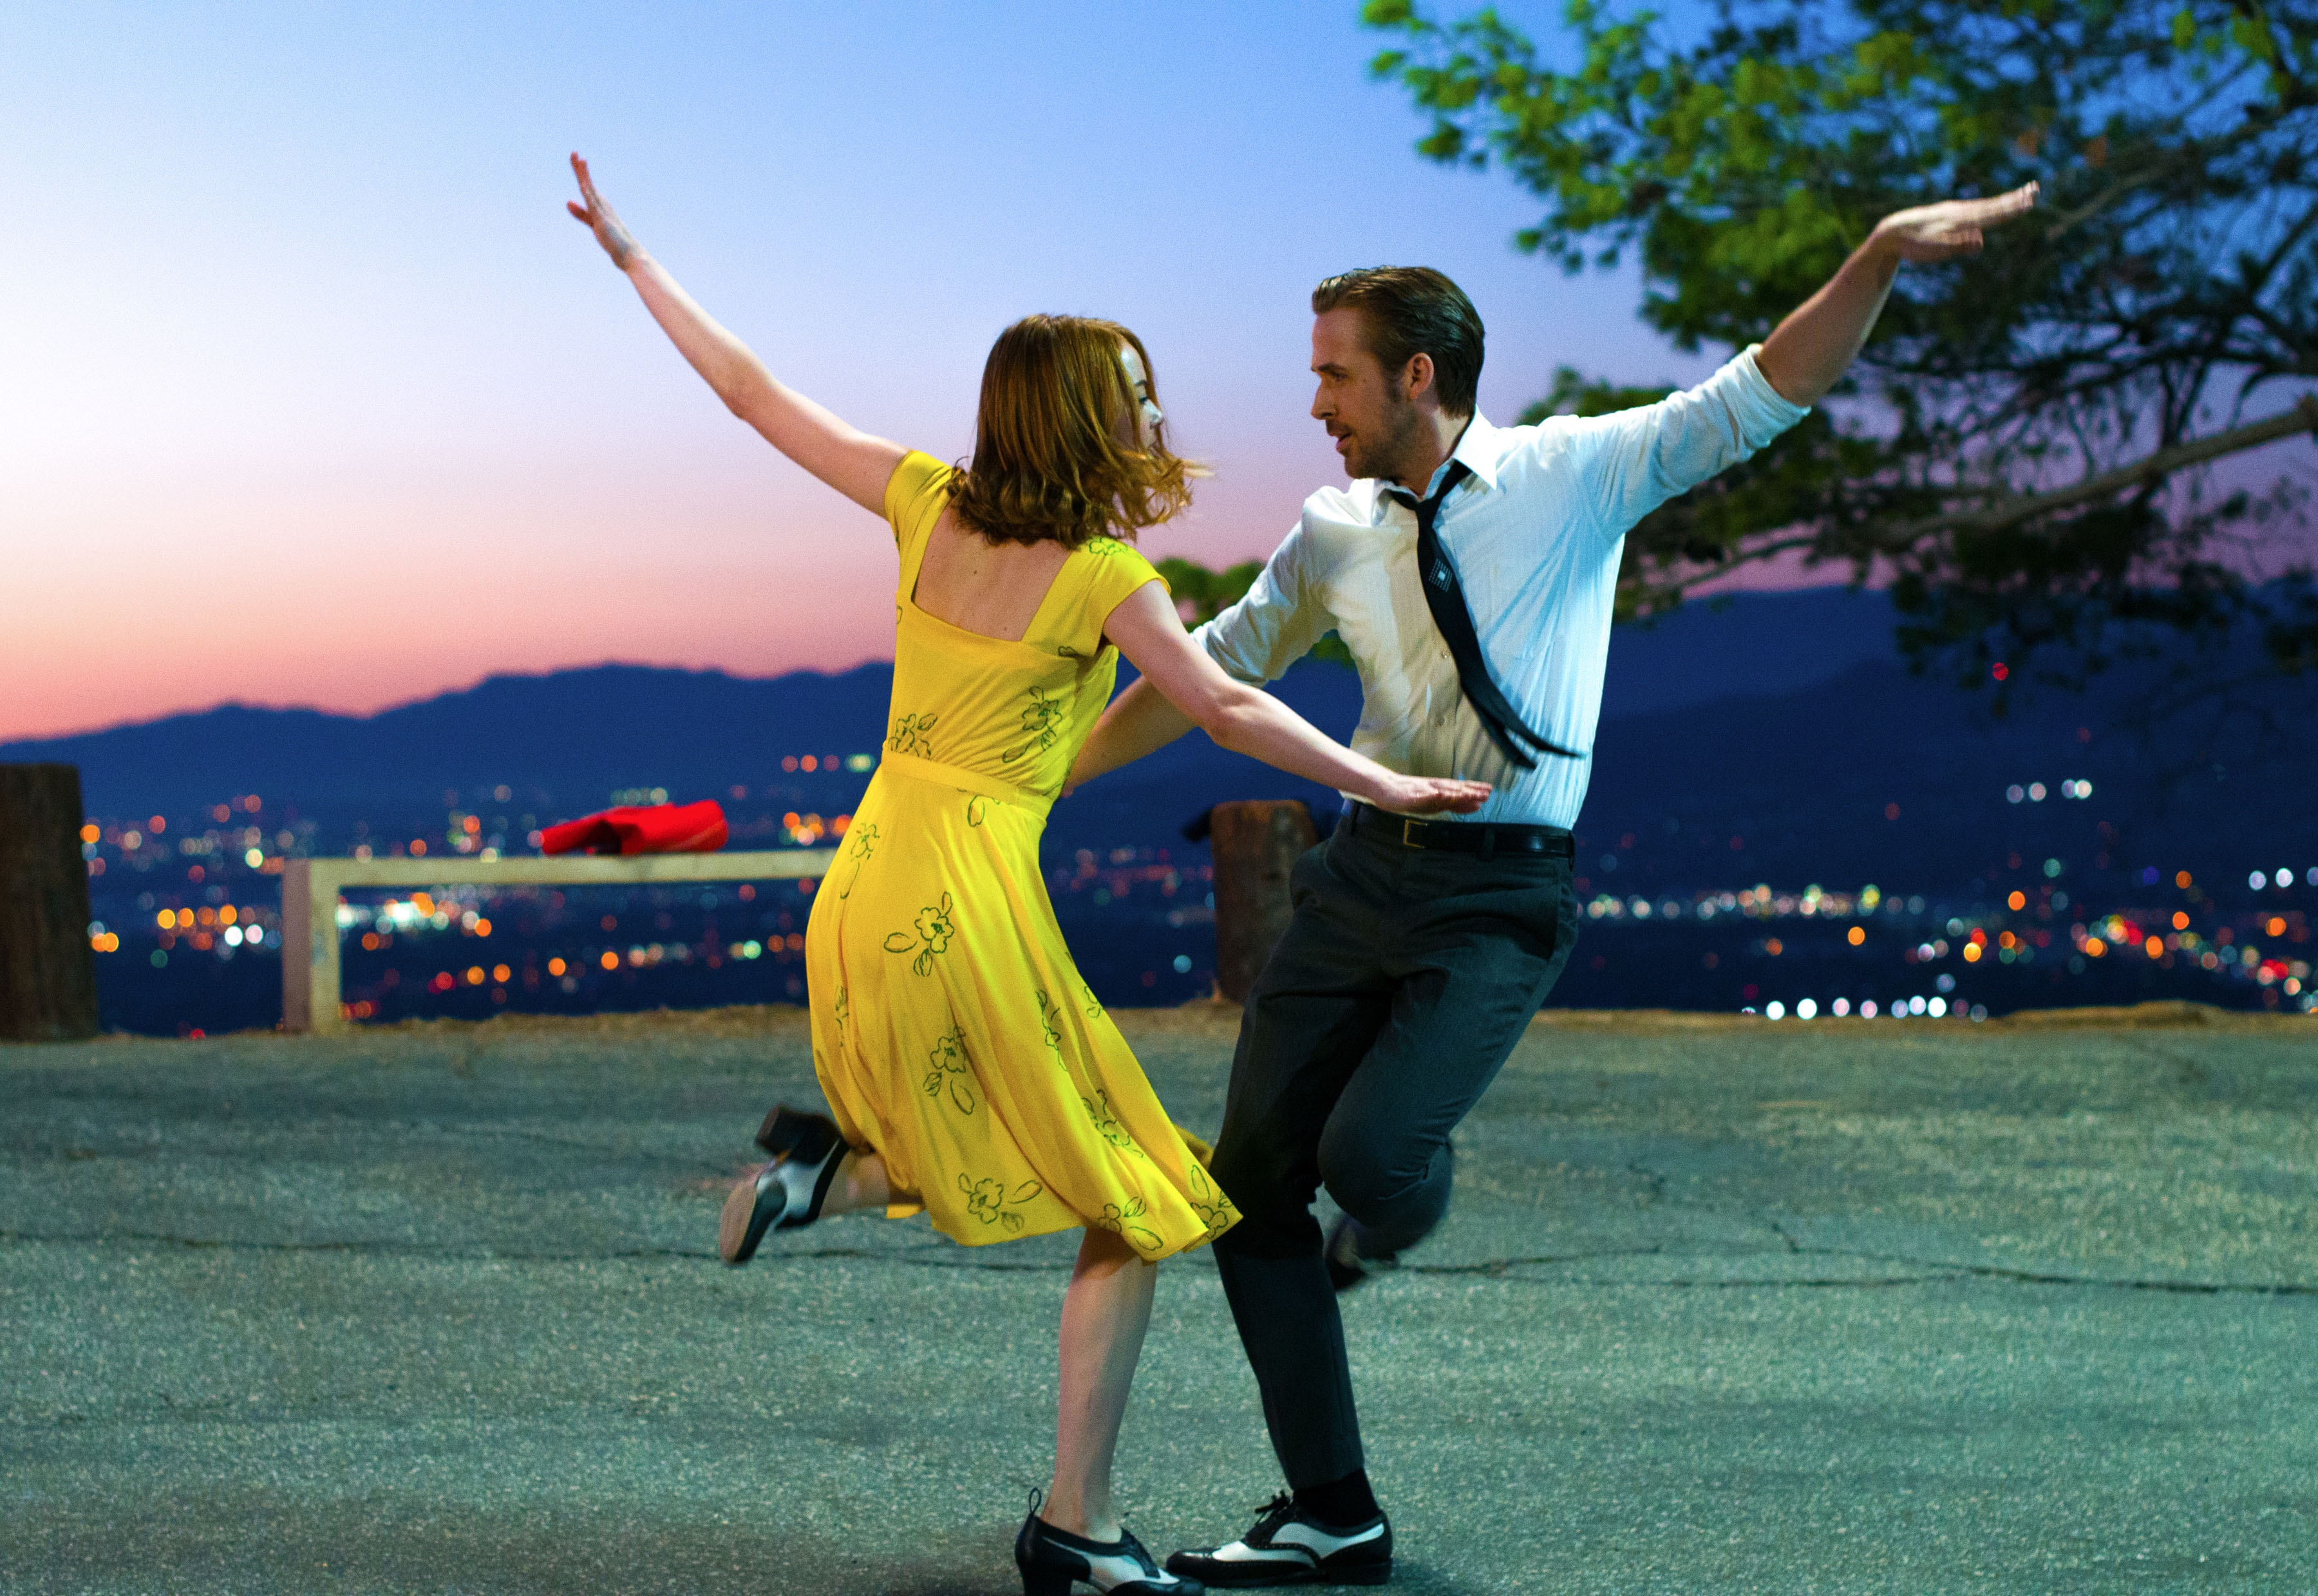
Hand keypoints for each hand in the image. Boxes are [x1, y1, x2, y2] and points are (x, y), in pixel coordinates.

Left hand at [566, 152, 642, 270]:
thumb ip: (581, 213)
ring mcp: (603, 212)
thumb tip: (567, 201)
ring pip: (591, 190)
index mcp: (600, 205)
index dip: (581, 172)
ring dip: (585, 176)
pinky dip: (588, 194)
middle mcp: (602, 205)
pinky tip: (583, 185)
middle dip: (581, 169)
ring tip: (579, 161)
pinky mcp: (603, 221)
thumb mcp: (594, 224)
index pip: (587, 186)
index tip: (577, 158)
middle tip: (574, 153)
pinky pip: (594, 205)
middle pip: (588, 184)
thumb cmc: (613, 241)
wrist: (629, 255)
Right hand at [1372, 773, 1492, 815]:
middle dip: (1470, 791)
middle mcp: (1434, 787)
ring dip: (1455, 792)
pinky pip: (1421, 795)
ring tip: (1469, 794)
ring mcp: (1422, 790)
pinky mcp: (1410, 795)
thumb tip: (1476, 806)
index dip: (1474, 790)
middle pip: (1454, 789)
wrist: (1384, 789)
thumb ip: (1454, 804)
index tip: (1489, 790)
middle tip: (1486, 792)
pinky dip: (1431, 794)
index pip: (1460, 789)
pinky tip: (1440, 794)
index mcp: (1440, 790)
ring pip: (1441, 791)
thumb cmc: (1409, 796)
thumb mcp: (1435, 802)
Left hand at [1871, 182, 2038, 263]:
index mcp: (1961, 220)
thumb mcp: (1935, 250)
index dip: (2012, 209)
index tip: (2030, 201)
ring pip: (1984, 205)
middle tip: (2035, 188)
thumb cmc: (1913, 245)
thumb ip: (1958, 245)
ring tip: (2020, 194)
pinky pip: (1973, 208)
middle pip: (1993, 205)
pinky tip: (1989, 207)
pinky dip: (1988, 206)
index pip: (1993, 214)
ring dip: (2003, 200)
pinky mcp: (1946, 214)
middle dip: (2015, 199)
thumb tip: (1980, 240)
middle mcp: (1960, 212)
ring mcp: (1953, 211)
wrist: (1891, 232)